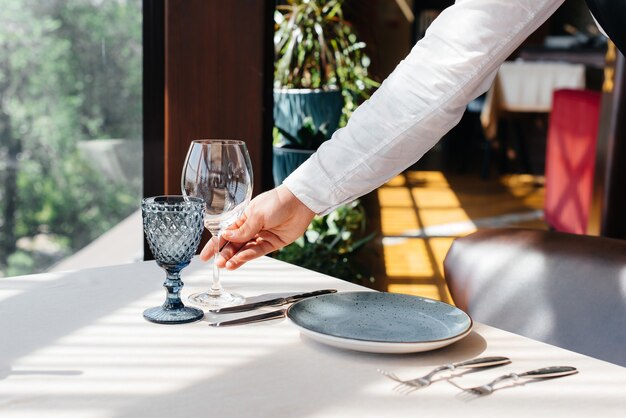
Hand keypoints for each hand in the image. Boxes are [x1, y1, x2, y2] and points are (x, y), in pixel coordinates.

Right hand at [199, 185, 314, 269]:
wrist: (299, 202)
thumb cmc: (277, 202)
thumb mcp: (256, 214)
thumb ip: (243, 229)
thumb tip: (227, 238)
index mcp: (244, 218)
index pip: (226, 233)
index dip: (215, 244)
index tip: (206, 255)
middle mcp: (251, 228)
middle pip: (235, 244)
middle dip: (225, 254)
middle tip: (217, 264)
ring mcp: (261, 236)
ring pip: (245, 250)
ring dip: (236, 258)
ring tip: (227, 266)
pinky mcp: (272, 243)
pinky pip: (258, 251)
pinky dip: (249, 255)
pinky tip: (241, 259)